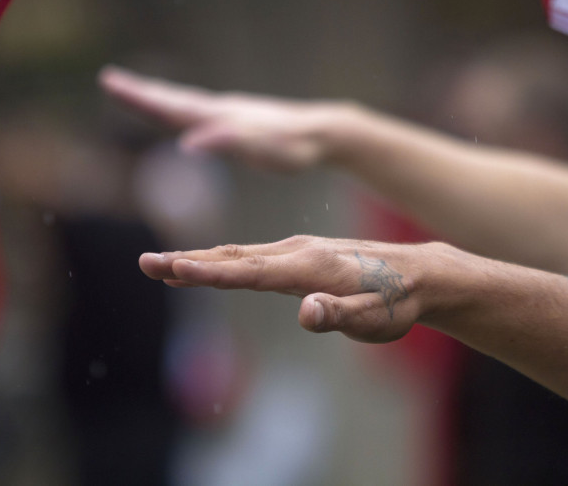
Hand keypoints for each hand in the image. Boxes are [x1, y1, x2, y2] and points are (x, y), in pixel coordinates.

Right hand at [99, 66, 347, 171]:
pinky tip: (184, 114)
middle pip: (173, 100)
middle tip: (109, 80)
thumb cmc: (294, 147)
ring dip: (159, 97)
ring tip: (137, 90)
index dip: (140, 99)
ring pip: (187, 103)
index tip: (111, 84)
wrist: (323, 132)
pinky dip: (182, 108)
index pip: (171, 107)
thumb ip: (227, 143)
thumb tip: (187, 143)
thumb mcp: (262, 149)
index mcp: (219, 117)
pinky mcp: (240, 120)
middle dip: (140, 93)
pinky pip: (202, 112)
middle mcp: (221, 110)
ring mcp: (230, 113)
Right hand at [139, 235, 470, 342]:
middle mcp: (300, 252)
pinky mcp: (304, 253)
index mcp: (310, 268)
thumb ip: (340, 314)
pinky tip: (213, 263)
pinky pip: (256, 256)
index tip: (173, 268)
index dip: (210, 272)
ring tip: (165, 264)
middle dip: (189, 261)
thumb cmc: (395, 301)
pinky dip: (226, 259)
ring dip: (201, 258)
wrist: (420, 273)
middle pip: (236, 257)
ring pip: (242, 254)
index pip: (251, 272)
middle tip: (147, 263)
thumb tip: (306, 312)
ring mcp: (301, 249)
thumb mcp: (374, 318)